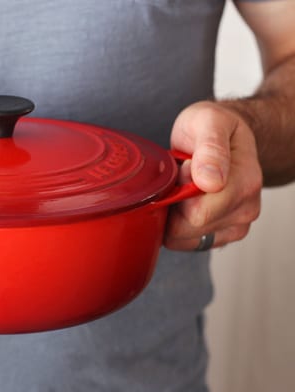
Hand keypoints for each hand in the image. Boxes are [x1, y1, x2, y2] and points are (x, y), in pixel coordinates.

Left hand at [164, 101, 261, 250]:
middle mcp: (246, 208)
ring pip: (185, 239)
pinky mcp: (224, 234)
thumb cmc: (212, 126)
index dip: (176, 194)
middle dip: (173, 205)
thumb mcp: (208, 121)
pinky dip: (177, 224)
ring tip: (184, 188)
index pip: (197, 214)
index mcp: (244, 182)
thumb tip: (212, 182)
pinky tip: (183, 202)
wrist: (225, 134)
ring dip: (174, 215)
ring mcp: (237, 224)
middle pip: (188, 230)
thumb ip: (210, 148)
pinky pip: (187, 243)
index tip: (182, 169)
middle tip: (181, 178)